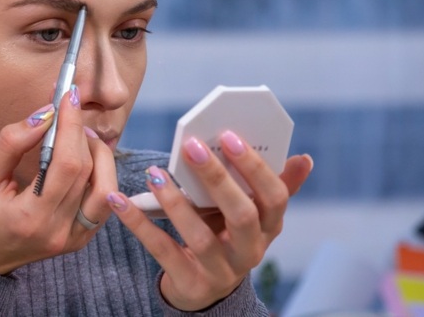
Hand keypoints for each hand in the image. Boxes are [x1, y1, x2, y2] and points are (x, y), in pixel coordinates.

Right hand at [0, 90, 117, 274]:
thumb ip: (10, 143)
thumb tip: (44, 114)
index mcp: (30, 218)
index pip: (66, 164)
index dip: (70, 126)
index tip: (67, 96)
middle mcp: (58, 232)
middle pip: (87, 172)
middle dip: (80, 132)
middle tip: (68, 108)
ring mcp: (72, 239)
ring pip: (105, 187)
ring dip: (99, 154)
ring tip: (79, 134)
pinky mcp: (79, 240)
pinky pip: (101, 203)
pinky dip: (100, 175)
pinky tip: (84, 158)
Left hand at [106, 131, 312, 310]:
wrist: (205, 289)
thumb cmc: (227, 236)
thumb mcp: (251, 216)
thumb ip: (271, 186)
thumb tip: (304, 158)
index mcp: (269, 228)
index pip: (275, 199)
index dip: (255, 168)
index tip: (230, 135)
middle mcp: (250, 252)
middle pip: (242, 216)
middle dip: (218, 179)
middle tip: (192, 145)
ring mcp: (220, 271)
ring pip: (200, 237)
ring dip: (175, 202)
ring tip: (155, 173)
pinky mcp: (189, 283)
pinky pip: (162, 250)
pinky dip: (139, 224)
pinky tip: (119, 200)